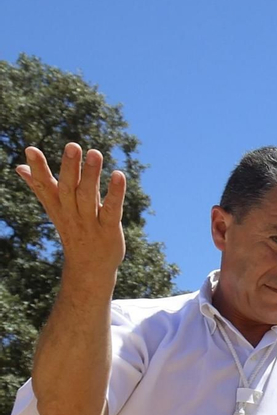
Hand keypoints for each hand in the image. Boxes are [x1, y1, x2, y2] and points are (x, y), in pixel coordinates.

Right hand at [15, 144, 127, 275]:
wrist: (89, 269)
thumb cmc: (73, 232)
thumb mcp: (55, 210)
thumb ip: (40, 187)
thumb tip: (19, 168)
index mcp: (57, 207)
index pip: (44, 186)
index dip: (38, 169)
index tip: (31, 150)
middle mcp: (71, 214)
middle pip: (68, 189)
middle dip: (69, 167)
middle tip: (73, 145)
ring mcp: (90, 223)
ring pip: (89, 197)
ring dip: (91, 175)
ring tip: (95, 152)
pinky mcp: (109, 230)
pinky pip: (112, 210)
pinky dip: (115, 193)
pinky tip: (118, 175)